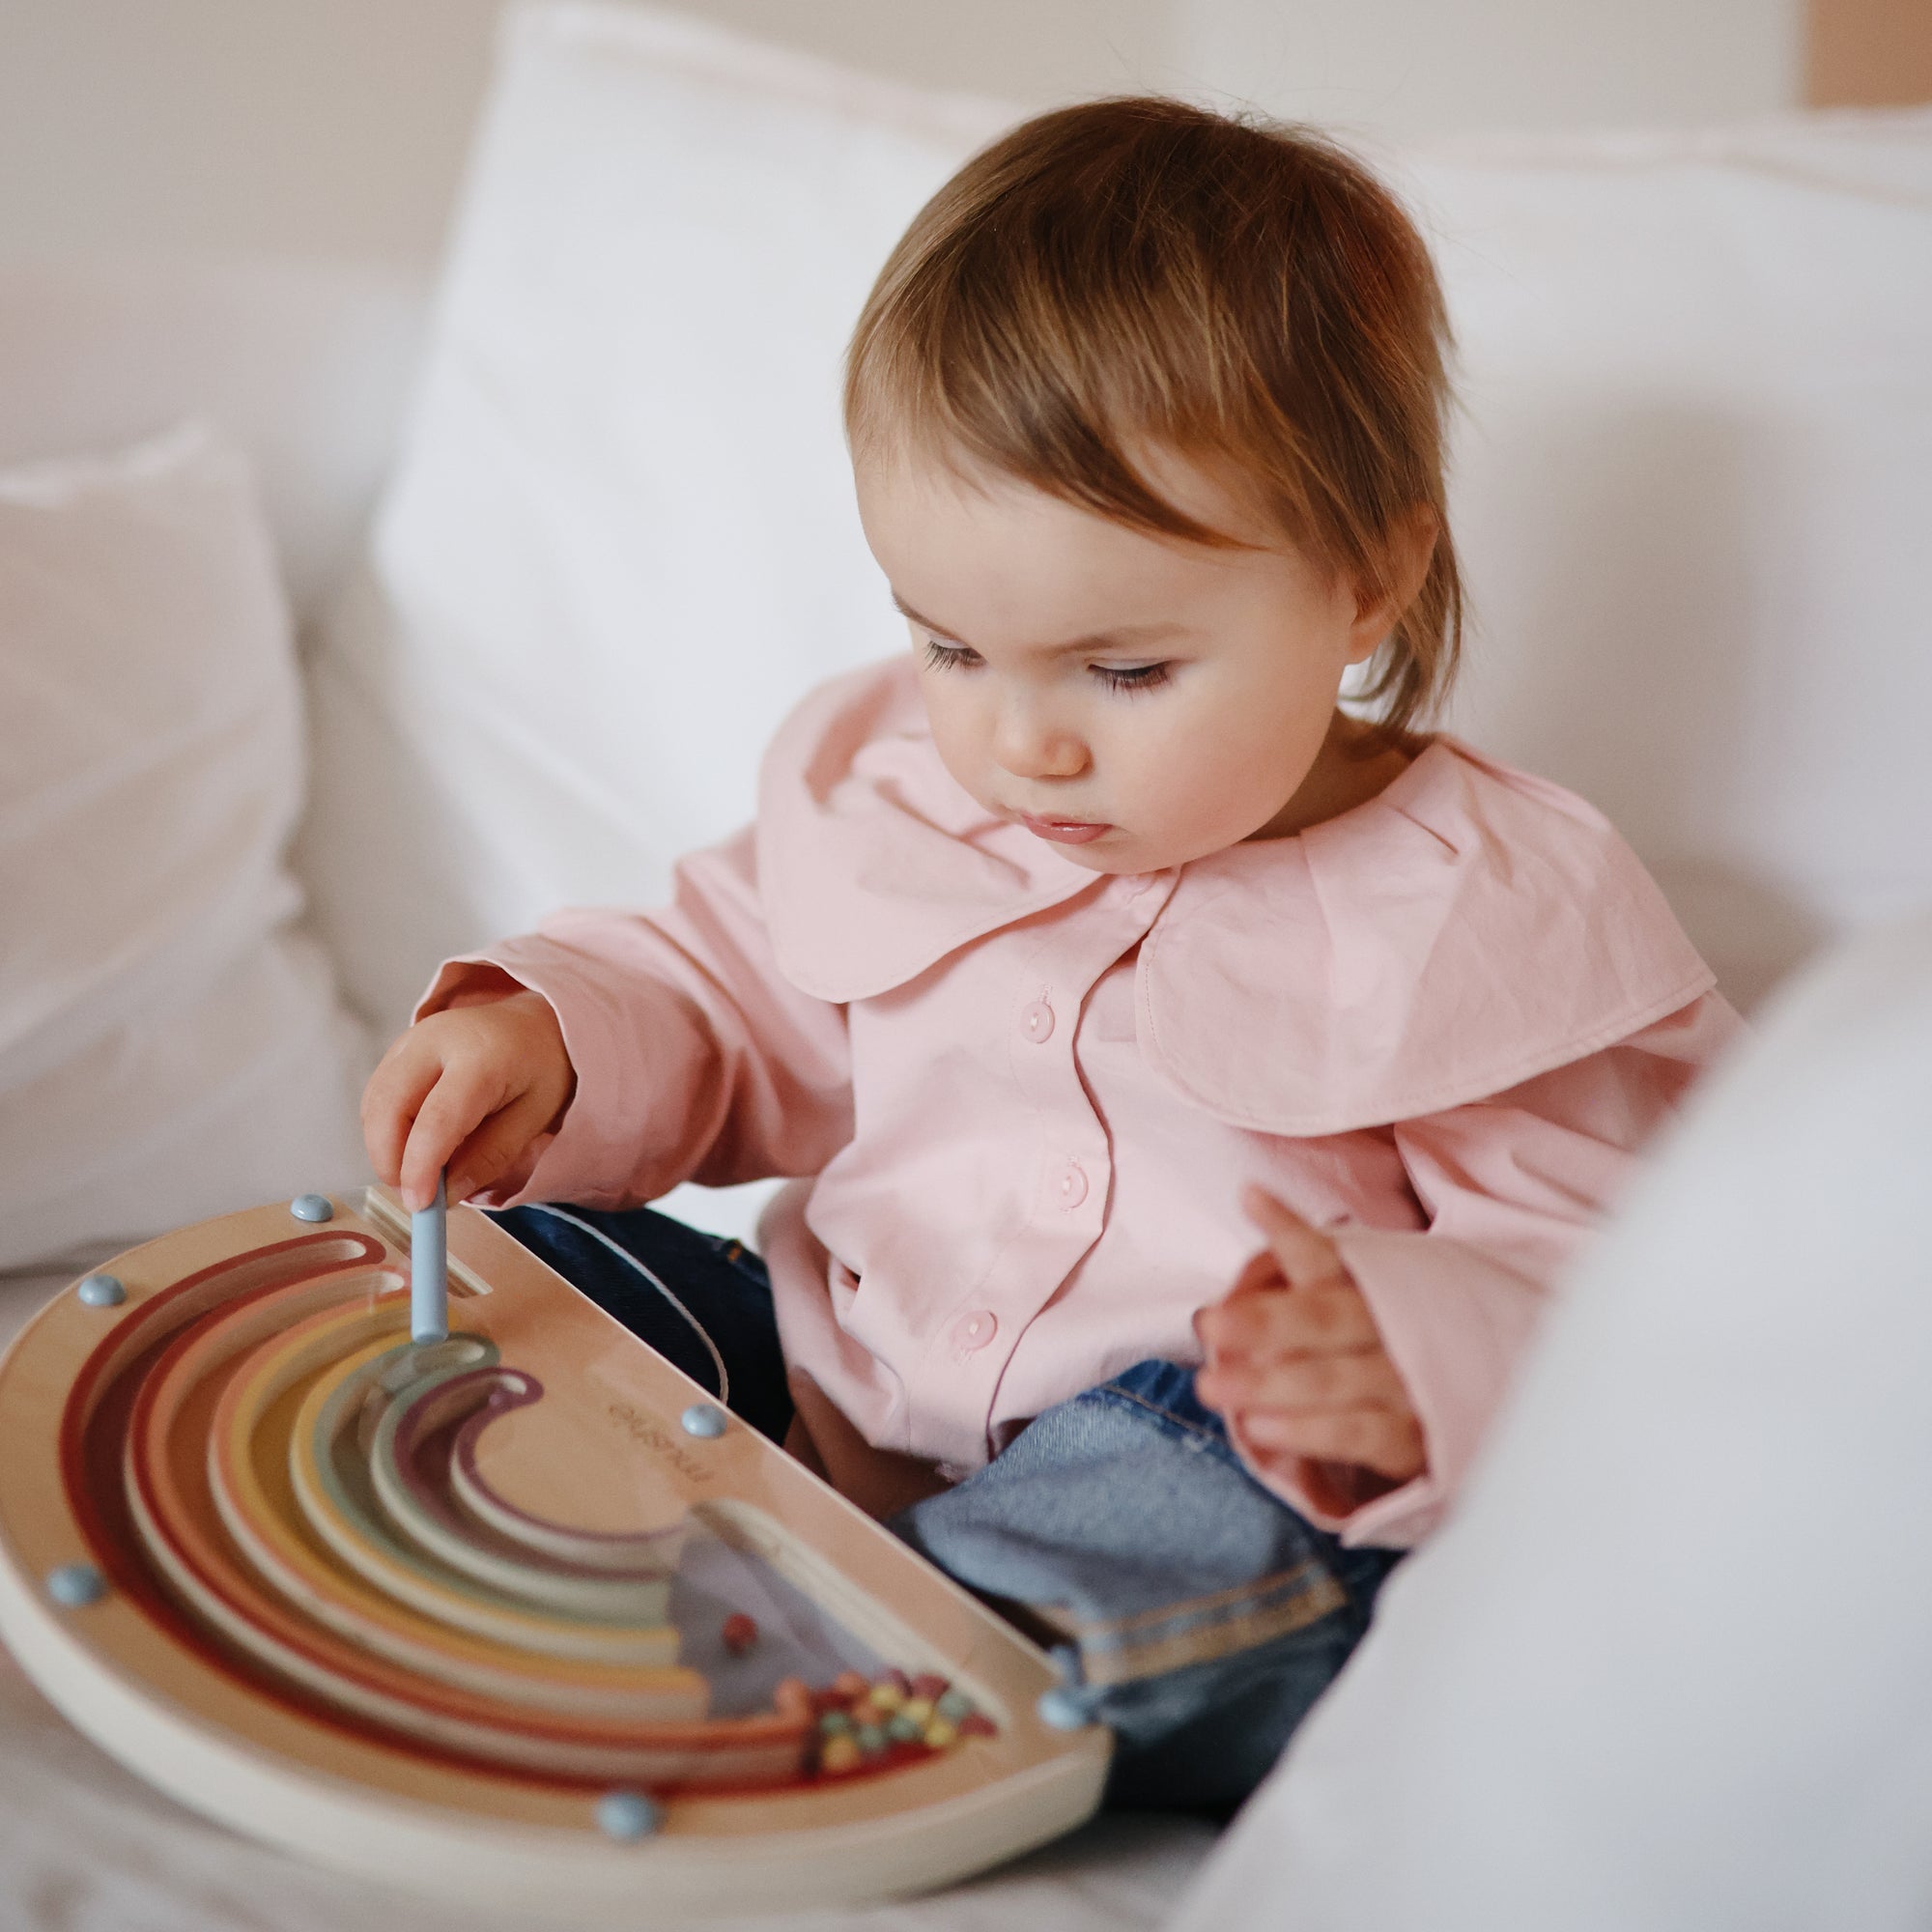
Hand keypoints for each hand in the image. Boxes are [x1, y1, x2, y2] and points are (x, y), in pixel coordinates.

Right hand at [360, 977, 575, 1210]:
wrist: (530, 1023)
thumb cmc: (539, 1070)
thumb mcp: (534, 1117)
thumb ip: (491, 1155)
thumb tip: (446, 1194)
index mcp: (481, 1056)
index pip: (439, 1118)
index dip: (421, 1166)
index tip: (420, 1205)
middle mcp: (435, 1040)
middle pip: (389, 1106)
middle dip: (391, 1161)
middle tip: (415, 1196)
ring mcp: (409, 1040)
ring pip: (374, 1104)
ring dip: (385, 1149)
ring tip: (419, 1174)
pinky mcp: (396, 1049)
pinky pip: (375, 1097)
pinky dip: (384, 1132)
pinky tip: (411, 1148)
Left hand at [1194, 1185, 1425, 1508]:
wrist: (1478, 1399)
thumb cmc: (1386, 1346)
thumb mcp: (1349, 1304)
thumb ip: (1292, 1293)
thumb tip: (1212, 1299)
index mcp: (1370, 1286)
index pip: (1324, 1254)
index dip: (1288, 1228)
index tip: (1249, 1196)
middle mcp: (1392, 1326)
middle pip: (1326, 1317)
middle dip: (1266, 1321)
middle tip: (1211, 1324)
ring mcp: (1408, 1381)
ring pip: (1335, 1378)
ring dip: (1270, 1383)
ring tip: (1214, 1385)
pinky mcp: (1415, 1437)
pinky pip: (1360, 1434)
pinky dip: (1310, 1431)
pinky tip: (1261, 1428)